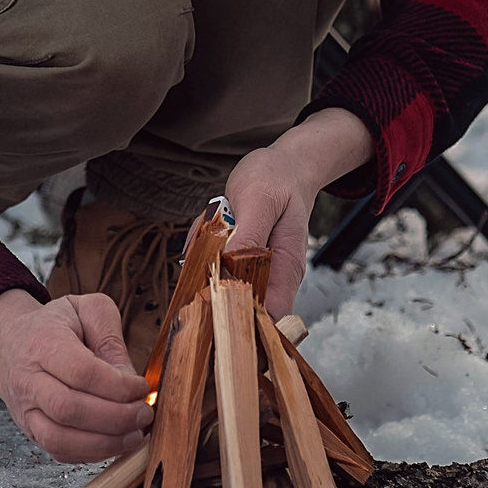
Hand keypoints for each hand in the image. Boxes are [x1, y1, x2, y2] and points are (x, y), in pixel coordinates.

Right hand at [0, 289, 153, 462]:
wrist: (9, 343)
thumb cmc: (52, 326)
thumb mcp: (85, 310)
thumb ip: (110, 337)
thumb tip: (128, 378)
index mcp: (42, 343)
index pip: (81, 372)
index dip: (118, 386)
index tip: (141, 387)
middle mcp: (28, 380)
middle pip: (69, 409)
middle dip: (116, 418)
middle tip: (144, 414)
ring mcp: (26, 410)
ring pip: (60, 439)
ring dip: (105, 443)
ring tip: (134, 435)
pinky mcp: (31, 431)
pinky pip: (60, 452)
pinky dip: (92, 454)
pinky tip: (115, 442)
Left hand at [217, 107, 375, 319]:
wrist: (285, 167)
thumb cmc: (277, 179)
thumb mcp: (260, 201)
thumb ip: (249, 236)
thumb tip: (231, 268)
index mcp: (285, 269)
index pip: (269, 317)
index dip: (242, 321)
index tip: (212, 303)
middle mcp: (273, 276)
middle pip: (239, 306)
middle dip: (211, 282)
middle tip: (208, 242)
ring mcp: (256, 269)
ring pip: (218, 283)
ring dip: (203, 259)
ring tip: (216, 220)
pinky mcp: (239, 260)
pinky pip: (212, 263)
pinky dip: (202, 246)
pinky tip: (212, 220)